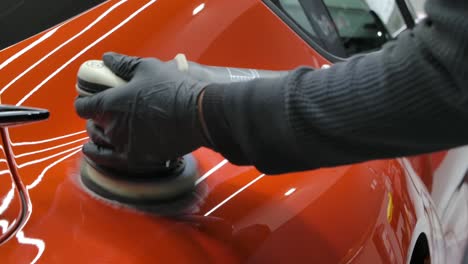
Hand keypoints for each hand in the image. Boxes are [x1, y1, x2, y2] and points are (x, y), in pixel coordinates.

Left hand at [75, 52, 209, 172]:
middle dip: (94, 118)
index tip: (89, 98)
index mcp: (110, 103)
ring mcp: (124, 145)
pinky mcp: (138, 158)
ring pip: (99, 142)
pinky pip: (109, 160)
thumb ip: (123, 65)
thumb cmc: (174, 89)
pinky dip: (99, 155)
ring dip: (98, 135)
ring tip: (102, 130)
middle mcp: (113, 127)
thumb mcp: (147, 68)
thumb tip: (107, 59)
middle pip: (92, 124)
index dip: (84, 101)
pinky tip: (94, 152)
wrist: (199, 115)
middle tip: (102, 113)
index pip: (83, 106)